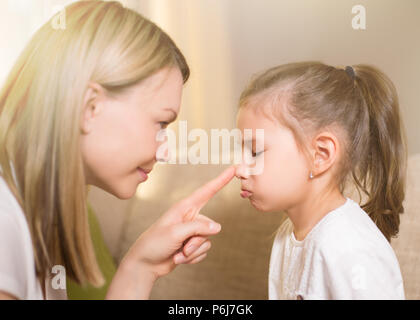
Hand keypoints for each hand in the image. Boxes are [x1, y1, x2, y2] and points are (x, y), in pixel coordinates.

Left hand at [106, 166, 234, 298]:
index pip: (207, 191)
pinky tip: (178, 258)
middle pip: (209, 227)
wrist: (145, 264)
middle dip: (197, 241)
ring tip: (177, 253)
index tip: (233, 169)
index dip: (221, 180)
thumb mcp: (176, 232)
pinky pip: (203, 252)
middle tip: (182, 247)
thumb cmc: (154, 243)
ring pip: (207, 242)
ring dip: (192, 252)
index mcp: (184, 207)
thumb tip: (217, 228)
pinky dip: (192, 258)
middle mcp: (190, 218)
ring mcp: (191, 232)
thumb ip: (198, 228)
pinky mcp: (192, 245)